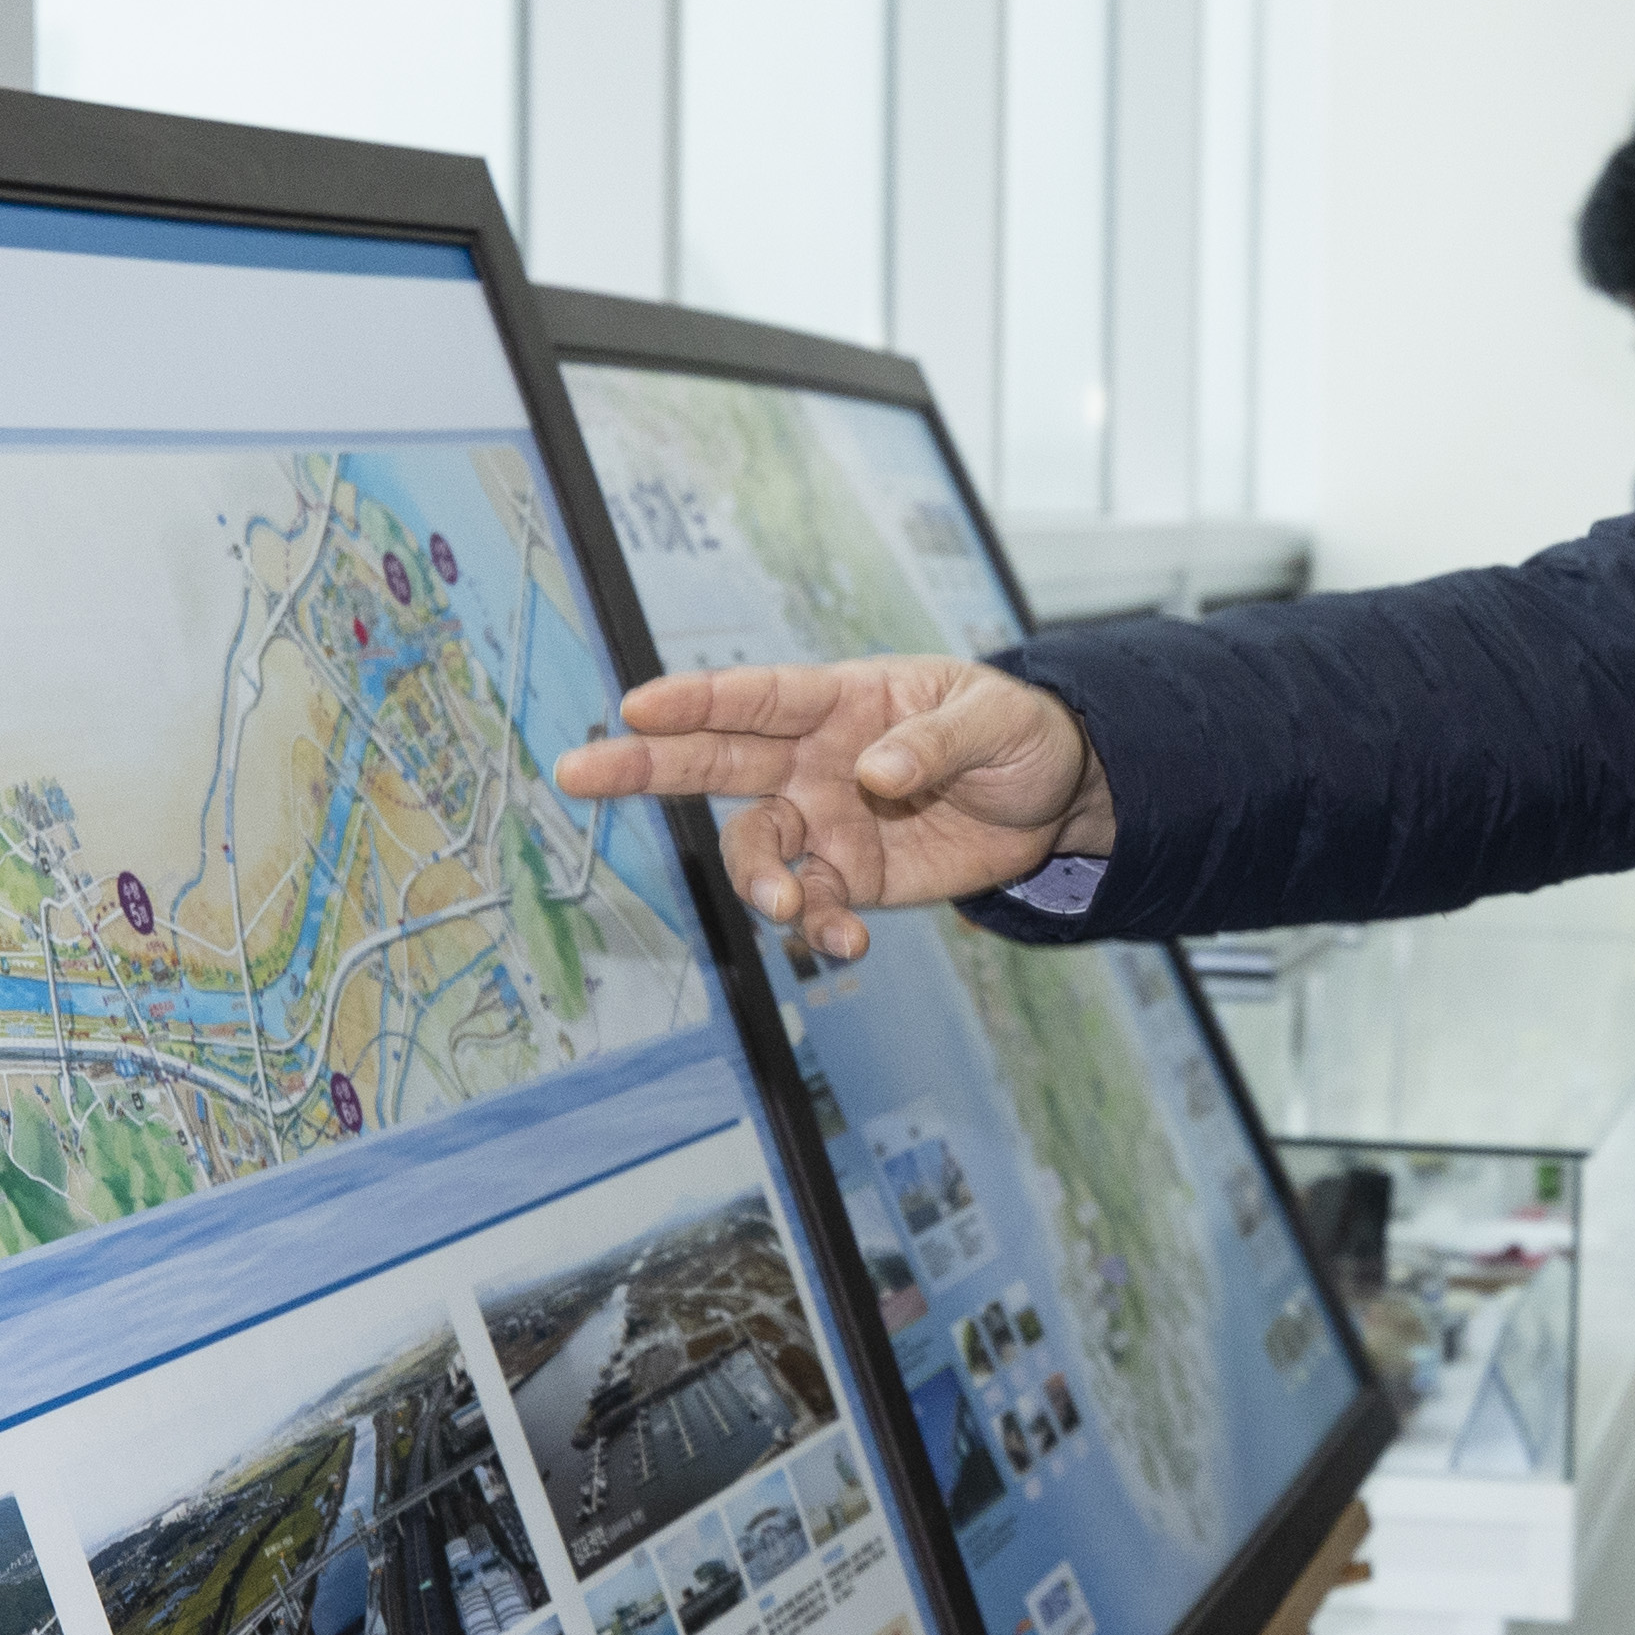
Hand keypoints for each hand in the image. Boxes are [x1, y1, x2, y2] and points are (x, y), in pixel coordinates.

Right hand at [548, 655, 1116, 961]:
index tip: (637, 706)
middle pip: (714, 759)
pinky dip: (821, 926)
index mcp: (842, 700)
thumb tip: (874, 769)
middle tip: (577, 772)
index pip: (756, 695)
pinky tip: (847, 939)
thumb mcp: (994, 721)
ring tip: (787, 907)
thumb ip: (937, 740)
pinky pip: (815, 904)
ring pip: (758, 847)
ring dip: (758, 879)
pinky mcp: (853, 876)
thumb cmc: (1018, 733)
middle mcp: (816, 759)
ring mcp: (828, 820)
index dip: (695, 699)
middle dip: (644, 765)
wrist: (1058, 802)